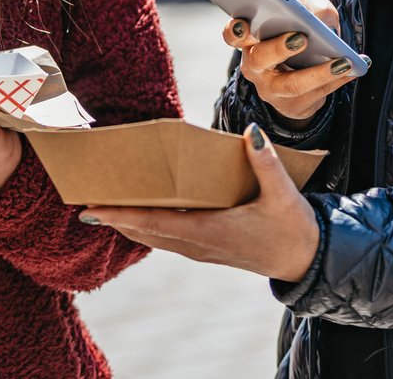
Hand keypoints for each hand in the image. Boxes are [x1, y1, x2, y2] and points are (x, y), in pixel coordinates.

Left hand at [82, 124, 319, 282]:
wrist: (306, 261)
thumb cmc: (293, 226)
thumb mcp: (282, 192)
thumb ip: (265, 161)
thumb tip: (252, 132)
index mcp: (211, 230)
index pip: (157, 222)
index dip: (125, 215)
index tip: (96, 208)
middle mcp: (200, 244)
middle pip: (146, 232)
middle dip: (116, 219)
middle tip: (86, 204)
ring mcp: (201, 251)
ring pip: (155, 239)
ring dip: (128, 226)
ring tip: (102, 209)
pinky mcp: (206, 250)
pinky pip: (167, 240)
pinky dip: (146, 229)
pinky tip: (136, 219)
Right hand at [225, 0, 360, 125]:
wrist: (300, 82)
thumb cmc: (298, 40)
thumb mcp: (301, 19)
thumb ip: (309, 7)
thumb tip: (318, 15)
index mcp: (250, 41)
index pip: (233, 35)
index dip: (235, 30)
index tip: (244, 23)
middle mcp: (255, 68)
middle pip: (259, 59)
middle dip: (278, 48)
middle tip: (300, 38)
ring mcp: (272, 90)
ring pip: (292, 85)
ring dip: (318, 73)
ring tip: (342, 61)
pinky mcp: (294, 106)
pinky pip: (317, 95)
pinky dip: (338, 80)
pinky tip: (355, 68)